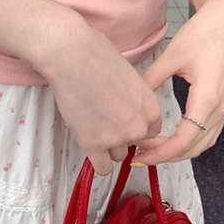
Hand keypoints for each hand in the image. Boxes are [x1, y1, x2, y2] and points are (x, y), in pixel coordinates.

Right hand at [41, 17, 163, 175]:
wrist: (73, 56)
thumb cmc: (97, 56)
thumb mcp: (129, 76)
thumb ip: (134, 99)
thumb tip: (127, 108)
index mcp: (150, 107)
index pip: (151, 130)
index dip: (136, 124)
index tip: (125, 120)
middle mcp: (138, 126)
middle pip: (135, 143)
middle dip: (122, 134)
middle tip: (105, 117)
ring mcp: (116, 138)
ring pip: (118, 155)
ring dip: (107, 144)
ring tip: (93, 123)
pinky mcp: (92, 144)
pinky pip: (102, 167)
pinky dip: (97, 160)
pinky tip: (91, 145)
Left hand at [131, 0, 223, 164]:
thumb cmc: (205, 32)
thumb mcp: (172, 55)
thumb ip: (152, 79)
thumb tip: (131, 99)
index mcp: (208, 98)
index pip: (184, 140)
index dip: (160, 152)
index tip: (139, 153)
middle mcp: (220, 108)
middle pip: (194, 148)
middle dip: (165, 156)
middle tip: (139, 154)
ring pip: (203, 143)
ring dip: (178, 151)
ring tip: (152, 148)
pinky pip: (208, 133)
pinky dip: (189, 141)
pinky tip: (171, 137)